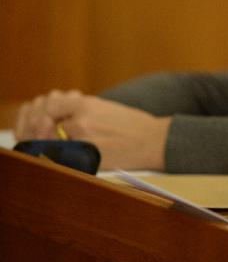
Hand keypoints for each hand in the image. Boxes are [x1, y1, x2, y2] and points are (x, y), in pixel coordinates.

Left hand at [14, 90, 170, 169]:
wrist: (153, 141)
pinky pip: (62, 157)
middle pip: (45, 124)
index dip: (42, 113)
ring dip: (52, 145)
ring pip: (51, 142)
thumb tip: (52, 116)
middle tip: (43, 136)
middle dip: (41, 130)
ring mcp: (83, 140)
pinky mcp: (87, 158)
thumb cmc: (131, 125)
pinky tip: (68, 156)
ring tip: (59, 146)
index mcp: (86, 103)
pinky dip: (62, 157)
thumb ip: (78, 109)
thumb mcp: (104, 107)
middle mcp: (81, 119)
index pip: (49, 105)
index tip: (44, 121)